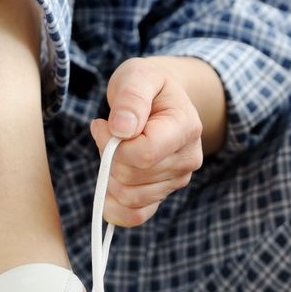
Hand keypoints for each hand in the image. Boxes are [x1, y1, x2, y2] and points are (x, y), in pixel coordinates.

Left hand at [90, 57, 205, 226]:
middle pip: (132, 177)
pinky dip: (114, 207)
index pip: (144, 154)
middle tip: (108, 134)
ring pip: (129, 197)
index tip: (102, 124)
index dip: (112, 144)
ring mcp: (178, 179)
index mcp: (186, 128)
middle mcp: (188, 158)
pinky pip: (135, 216)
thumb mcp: (137, 75)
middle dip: (108, 157)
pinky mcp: (164, 194)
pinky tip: (109, 183)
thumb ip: (131, 97)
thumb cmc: (147, 85)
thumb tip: (122, 129)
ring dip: (109, 176)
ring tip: (114, 149)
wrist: (161, 99)